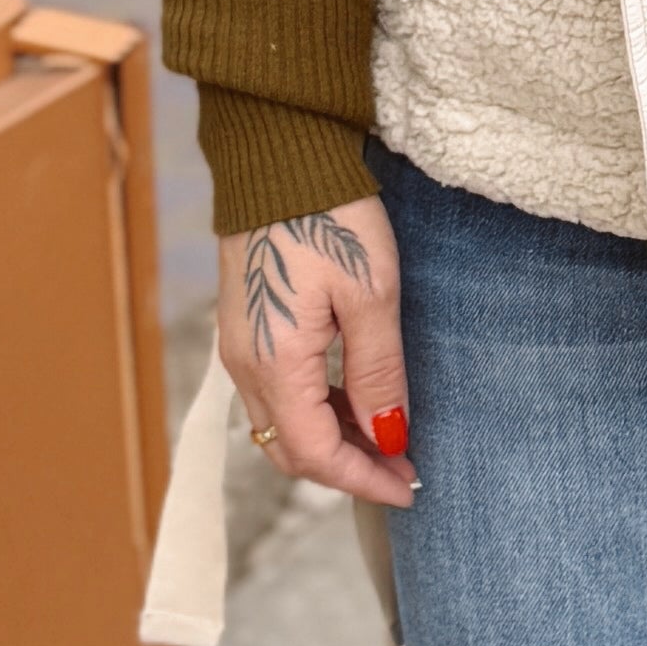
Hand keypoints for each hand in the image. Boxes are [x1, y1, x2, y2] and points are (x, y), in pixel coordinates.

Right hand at [221, 195, 414, 510]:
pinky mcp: (245, 327)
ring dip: (331, 441)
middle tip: (402, 469)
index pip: (314, 454)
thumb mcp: (372, 296)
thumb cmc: (329, 217)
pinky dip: (315, 411)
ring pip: (281, 423)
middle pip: (290, 449)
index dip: (362, 481)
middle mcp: (246, 365)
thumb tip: (389, 436)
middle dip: (347, 469)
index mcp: (275, 363)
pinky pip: (275, 392)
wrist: (277, 157)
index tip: (407, 488)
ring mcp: (239, 346)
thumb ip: (378, 374)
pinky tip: (355, 399)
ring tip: (387, 437)